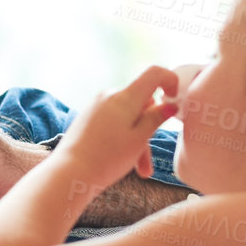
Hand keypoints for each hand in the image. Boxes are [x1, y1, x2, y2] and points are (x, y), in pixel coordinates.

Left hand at [58, 66, 180, 190]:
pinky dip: (122, 139)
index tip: (175, 100)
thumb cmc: (107, 158)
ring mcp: (96, 105)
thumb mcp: (139, 140)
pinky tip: (121, 162)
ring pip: (127, 117)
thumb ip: (156, 118)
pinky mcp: (88, 117)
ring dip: (136, 140)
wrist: (70, 172)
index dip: (169, 81)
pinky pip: (113, 122)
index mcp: (125, 96)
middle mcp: (110, 95)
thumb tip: (170, 105)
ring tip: (139, 171)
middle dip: (149, 129)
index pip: (154, 73)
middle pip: (141, 103)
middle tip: (148, 163)